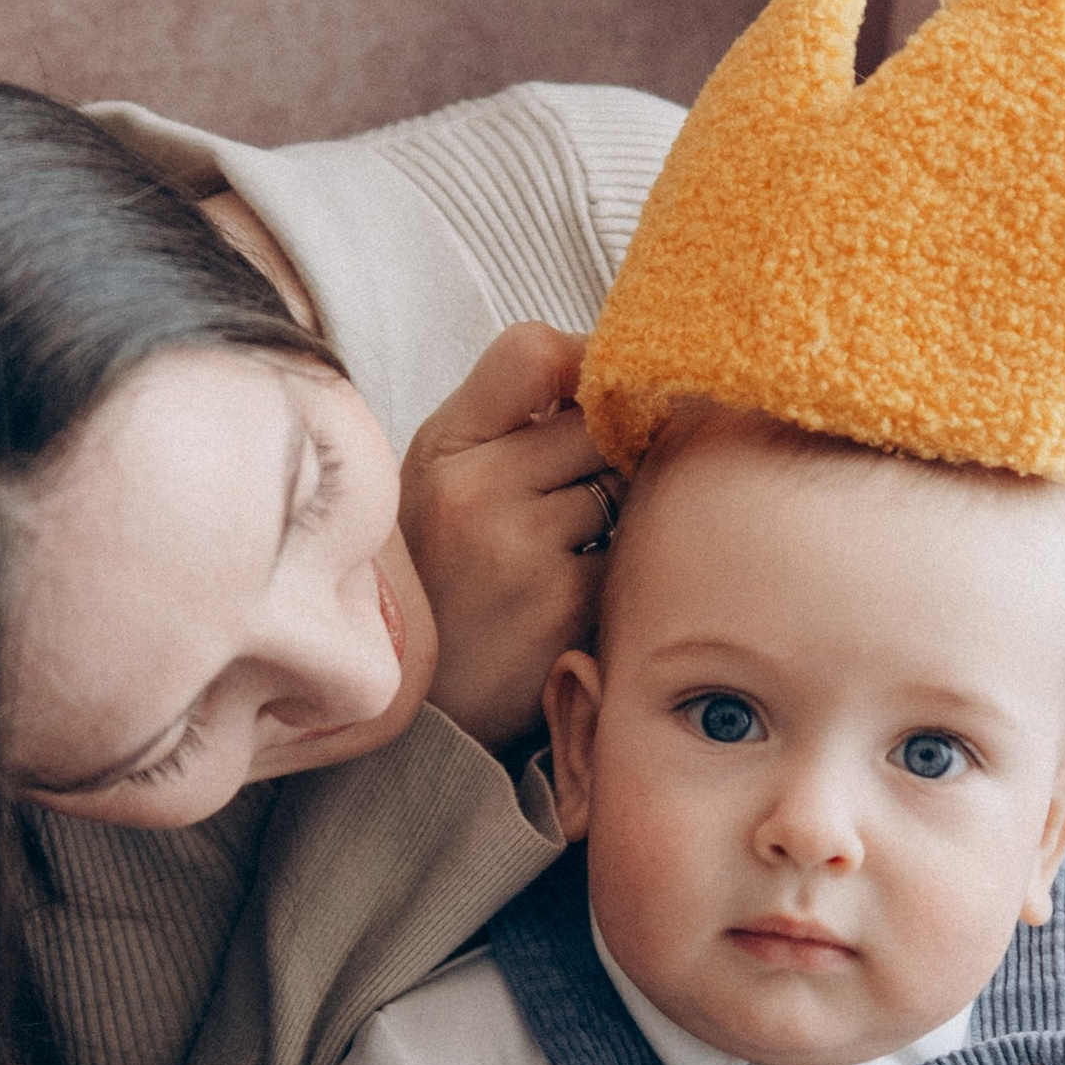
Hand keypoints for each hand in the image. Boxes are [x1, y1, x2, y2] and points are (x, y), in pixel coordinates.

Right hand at [401, 325, 619, 749]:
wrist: (428, 712)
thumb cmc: (447, 580)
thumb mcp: (443, 483)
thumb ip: (507, 420)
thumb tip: (612, 366)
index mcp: (441, 448)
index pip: (532, 352)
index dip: (587, 363)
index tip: (603, 395)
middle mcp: (474, 490)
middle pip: (600, 420)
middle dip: (616, 448)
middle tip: (594, 491)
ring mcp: (522, 547)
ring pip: (627, 483)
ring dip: (625, 509)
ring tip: (578, 550)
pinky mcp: (568, 602)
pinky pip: (635, 548)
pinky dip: (628, 564)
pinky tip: (585, 594)